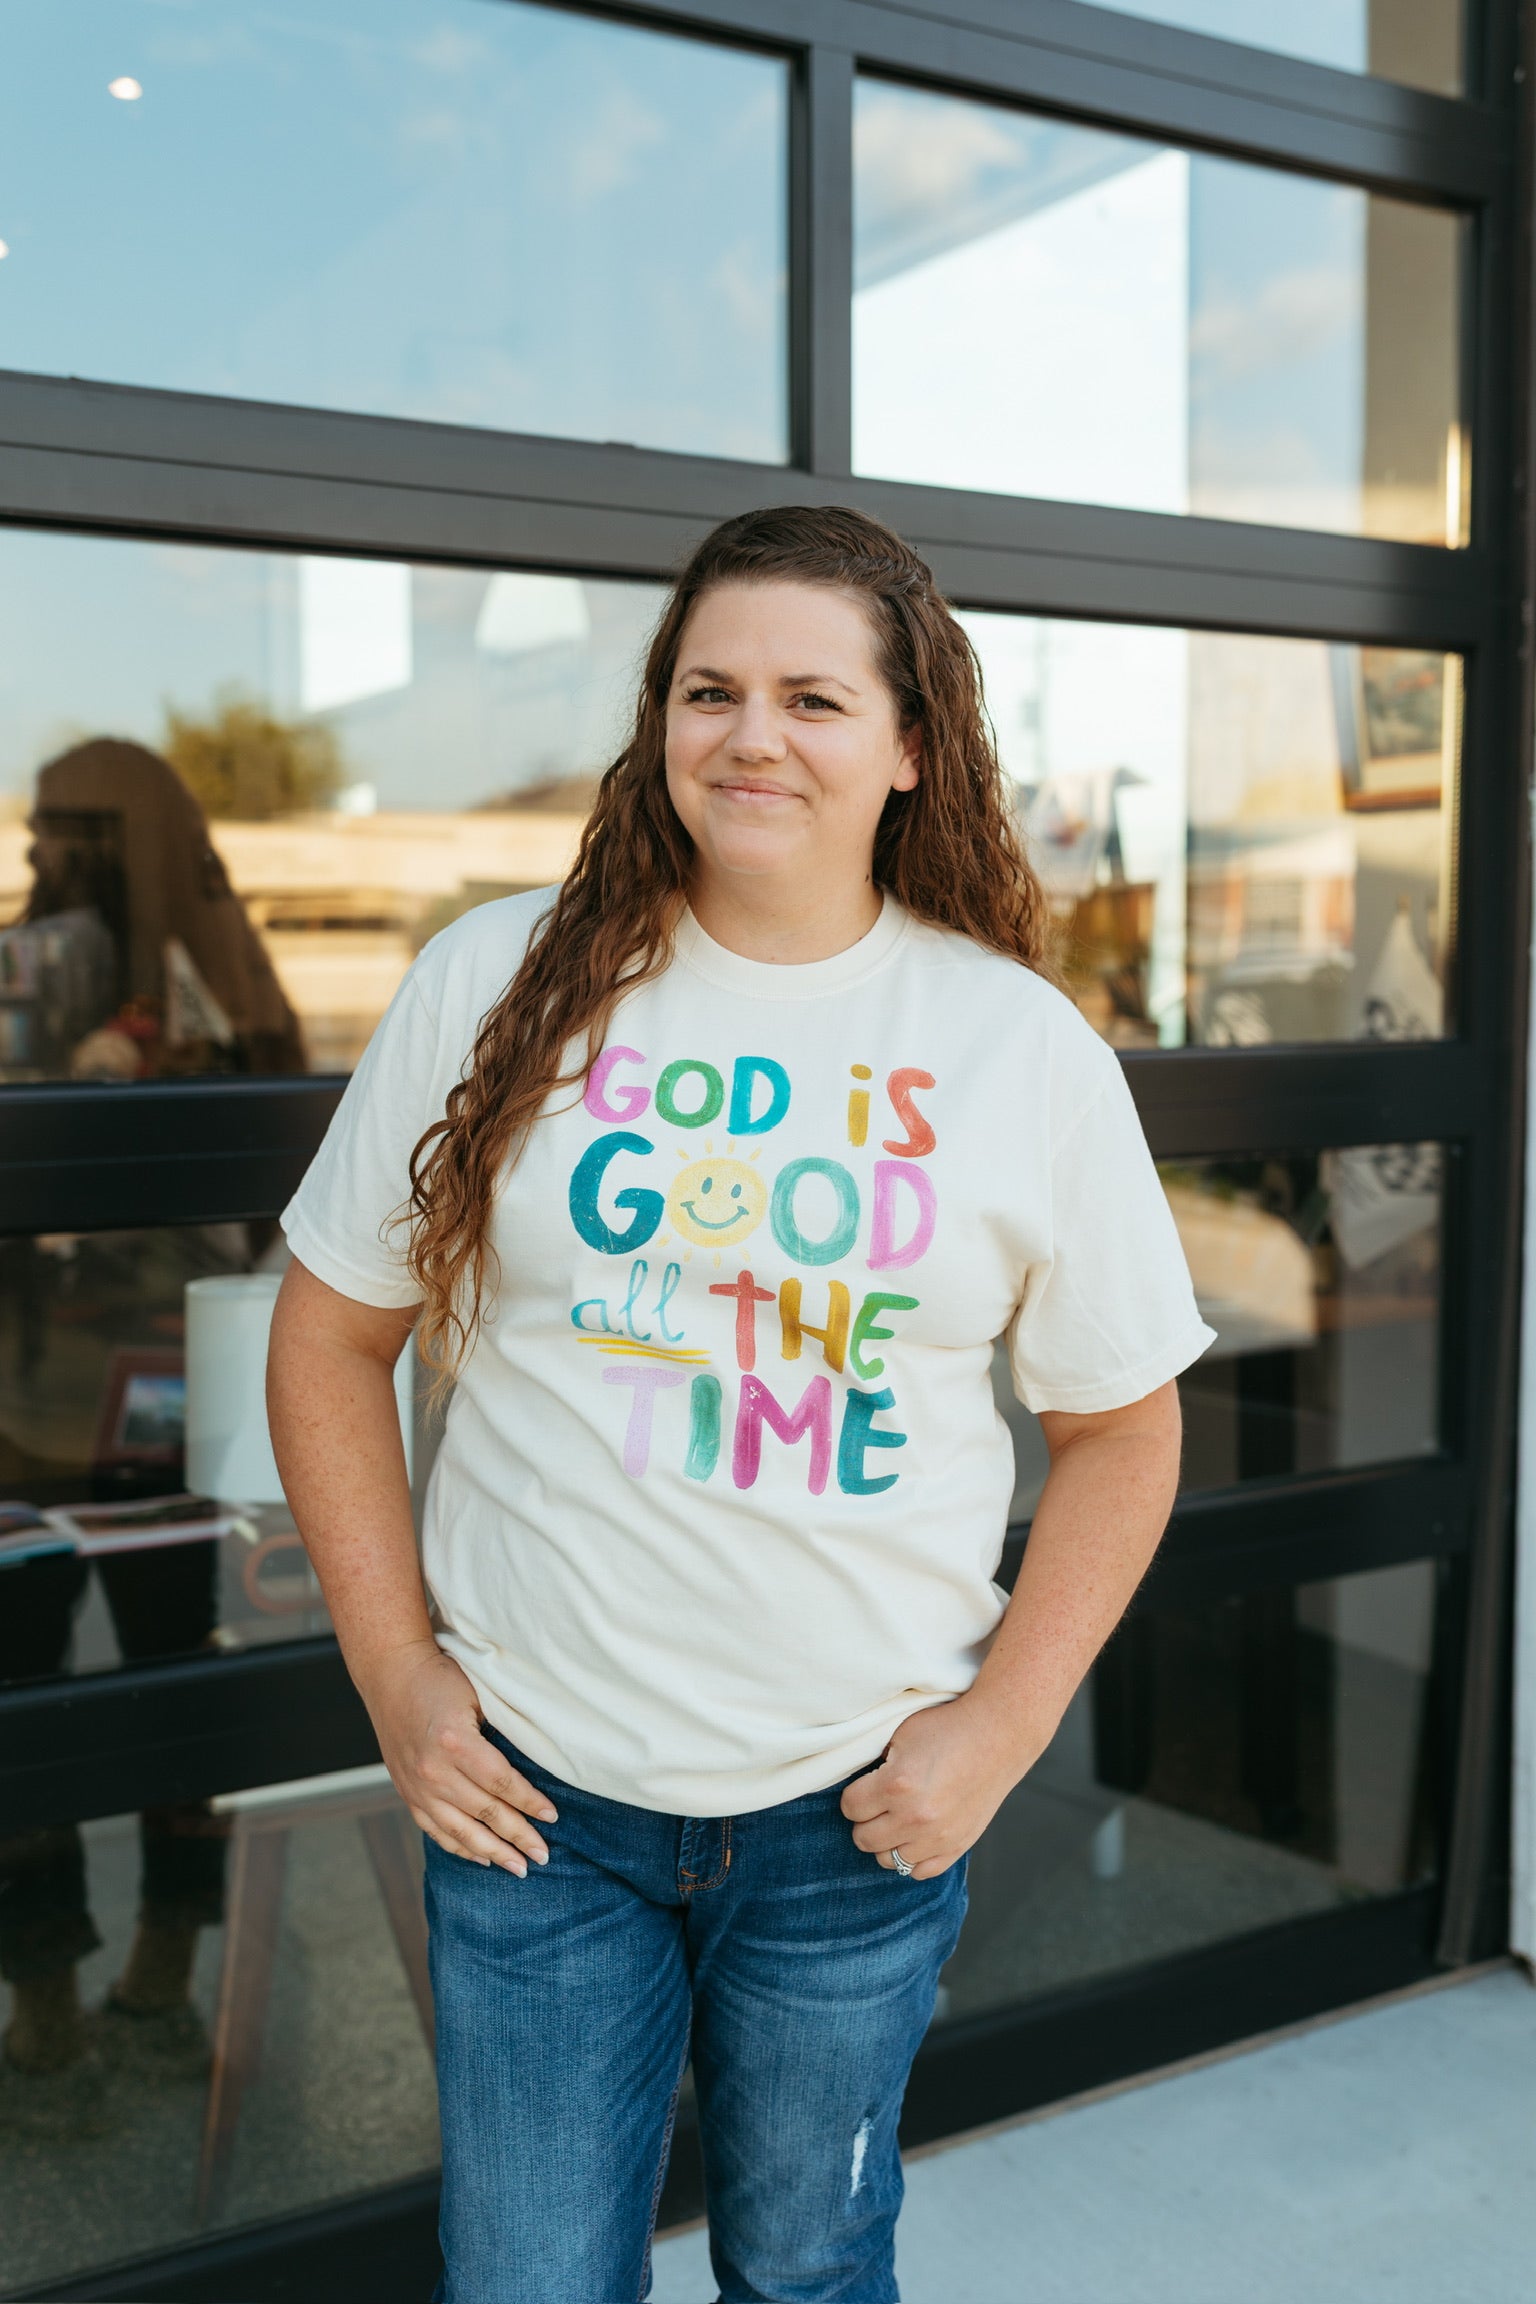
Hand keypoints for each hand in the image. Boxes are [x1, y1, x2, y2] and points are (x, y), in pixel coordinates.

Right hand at [358, 1638, 556, 1875]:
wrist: (390, 1674)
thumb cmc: (440, 1678)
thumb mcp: (478, 1695)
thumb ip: (501, 1731)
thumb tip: (536, 1765)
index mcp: (455, 1742)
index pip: (502, 1783)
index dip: (530, 1803)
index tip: (553, 1816)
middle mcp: (433, 1770)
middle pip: (485, 1813)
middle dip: (518, 1837)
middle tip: (543, 1856)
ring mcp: (417, 1786)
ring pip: (460, 1830)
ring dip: (493, 1852)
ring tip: (519, 1868)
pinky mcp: (407, 1793)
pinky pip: (435, 1830)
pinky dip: (459, 1847)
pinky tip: (481, 1858)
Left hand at [840, 1696, 1031, 1879]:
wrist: (998, 1735)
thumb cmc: (947, 1728)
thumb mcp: (901, 1734)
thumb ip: (875, 1762)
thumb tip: (858, 1785)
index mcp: (897, 1784)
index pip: (849, 1808)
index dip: (854, 1795)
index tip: (865, 1787)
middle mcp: (916, 1816)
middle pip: (863, 1839)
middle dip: (865, 1820)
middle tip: (878, 1803)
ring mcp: (938, 1837)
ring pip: (888, 1860)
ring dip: (887, 1840)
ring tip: (898, 1818)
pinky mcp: (957, 1847)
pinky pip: (919, 1871)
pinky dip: (912, 1857)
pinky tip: (915, 1836)